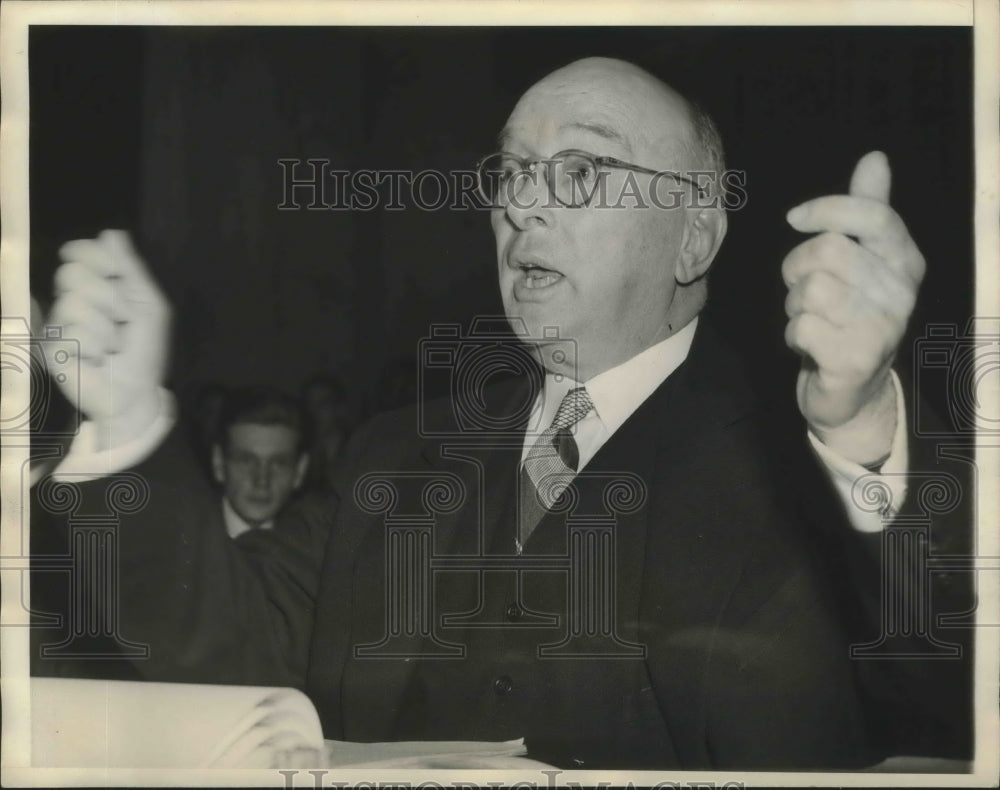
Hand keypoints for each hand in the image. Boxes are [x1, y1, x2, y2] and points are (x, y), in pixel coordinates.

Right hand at [46, 230, 170, 449]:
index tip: (115, 273)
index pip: (79, 252)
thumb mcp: (148, 306)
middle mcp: (69, 300)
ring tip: (112, 346)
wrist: (137, 392)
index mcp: (93, 286)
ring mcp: (55, 325)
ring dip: (106, 328)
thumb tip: (111, 233)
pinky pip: (71, 332)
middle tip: (122, 321)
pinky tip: (97, 359)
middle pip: (71, 274)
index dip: (95, 257)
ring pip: (73, 304)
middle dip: (109, 298)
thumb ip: (131, 270)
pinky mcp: (49, 350)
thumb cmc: (142, 350)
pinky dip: (95, 346)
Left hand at [783, 151, 924, 464]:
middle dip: (797, 268)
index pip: (874, 216)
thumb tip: (875, 157)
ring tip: (810, 320)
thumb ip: (866, 212)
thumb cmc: (850, 318)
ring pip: (809, 290)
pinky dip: (792, 336)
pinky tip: (808, 346)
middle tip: (802, 291)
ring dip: (794, 306)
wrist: (851, 392)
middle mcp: (901, 293)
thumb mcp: (863, 264)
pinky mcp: (855, 360)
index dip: (828, 208)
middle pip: (828, 251)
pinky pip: (800, 327)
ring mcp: (881, 328)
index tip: (795, 217)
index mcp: (906, 262)